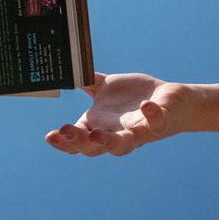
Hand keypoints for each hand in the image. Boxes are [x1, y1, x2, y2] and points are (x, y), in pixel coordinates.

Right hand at [46, 72, 194, 156]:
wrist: (169, 99)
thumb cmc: (135, 97)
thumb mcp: (106, 88)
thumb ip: (87, 82)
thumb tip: (66, 70)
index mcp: (99, 127)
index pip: (77, 142)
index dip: (63, 142)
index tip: (49, 136)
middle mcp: (116, 134)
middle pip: (94, 148)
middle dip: (79, 142)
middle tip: (66, 132)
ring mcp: (138, 131)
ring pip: (122, 145)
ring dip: (108, 142)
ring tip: (96, 135)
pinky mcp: (160, 122)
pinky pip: (156, 123)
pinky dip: (150, 116)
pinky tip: (145, 106)